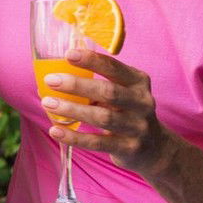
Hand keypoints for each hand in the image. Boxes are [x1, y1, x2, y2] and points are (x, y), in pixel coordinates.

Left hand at [42, 46, 171, 176]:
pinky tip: (55, 130)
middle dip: (77, 85)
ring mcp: (137, 127)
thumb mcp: (121, 94)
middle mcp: (142, 102)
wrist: (154, 147)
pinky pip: (97, 142)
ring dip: (72, 109)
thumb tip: (51, 80)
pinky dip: (74, 137)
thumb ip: (96, 85)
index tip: (69, 54)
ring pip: (102, 117)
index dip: (92, 60)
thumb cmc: (127, 112)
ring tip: (48, 103)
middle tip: (51, 80)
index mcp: (138, 82)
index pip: (114, 68)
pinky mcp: (128, 148)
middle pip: (108, 92)